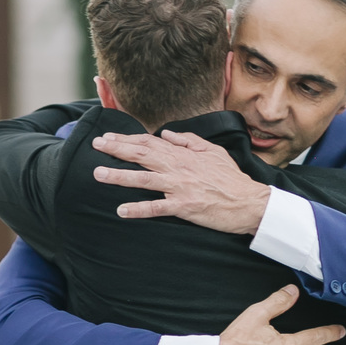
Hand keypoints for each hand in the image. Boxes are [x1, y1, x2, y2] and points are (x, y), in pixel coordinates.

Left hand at [91, 129, 271, 233]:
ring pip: (144, 179)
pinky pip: (157, 208)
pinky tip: (121, 210)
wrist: (249, 202)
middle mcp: (178, 168)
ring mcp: (180, 187)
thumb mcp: (213, 151)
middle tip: (96, 145)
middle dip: (117, 149)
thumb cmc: (231, 178)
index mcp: (183, 154)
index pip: (149, 143)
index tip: (108, 137)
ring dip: (120, 176)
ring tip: (98, 174)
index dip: (127, 139)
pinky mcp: (184, 207)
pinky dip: (138, 209)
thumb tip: (165, 134)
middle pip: (142, 155)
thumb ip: (188, 141)